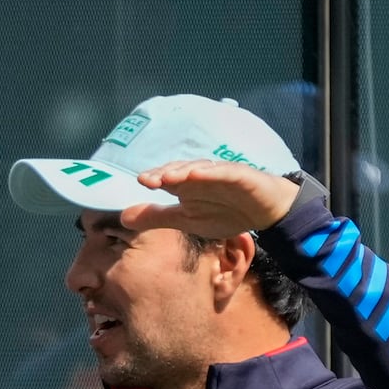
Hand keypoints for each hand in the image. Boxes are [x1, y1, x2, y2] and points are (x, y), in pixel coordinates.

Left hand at [122, 159, 300, 237]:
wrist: (265, 212)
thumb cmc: (225, 212)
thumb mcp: (187, 220)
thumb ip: (157, 217)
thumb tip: (123, 218)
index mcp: (186, 185)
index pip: (166, 179)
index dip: (153, 179)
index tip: (140, 182)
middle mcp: (200, 176)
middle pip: (180, 170)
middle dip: (164, 173)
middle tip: (149, 179)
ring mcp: (220, 174)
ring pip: (200, 168)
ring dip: (184, 170)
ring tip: (169, 176)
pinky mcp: (241, 175)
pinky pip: (226, 172)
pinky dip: (213, 172)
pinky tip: (201, 174)